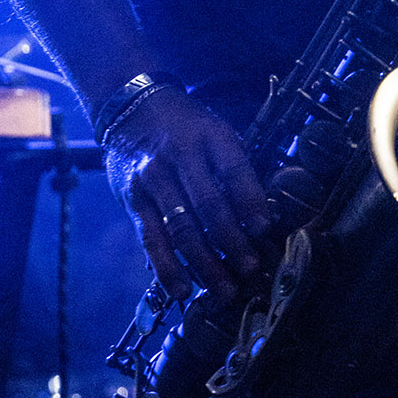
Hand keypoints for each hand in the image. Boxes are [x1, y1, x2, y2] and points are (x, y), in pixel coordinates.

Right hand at [103, 89, 270, 301]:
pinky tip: (181, 289)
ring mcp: (153, 178)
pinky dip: (166, 266)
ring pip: (180, 227)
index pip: (233, 169)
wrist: (132, 107)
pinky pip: (150, 238)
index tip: (265, 230)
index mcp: (210, 135)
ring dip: (204, 263)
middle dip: (232, 241)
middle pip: (208, 204)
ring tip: (225, 290)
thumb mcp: (216, 131)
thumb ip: (235, 167)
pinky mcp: (133, 199)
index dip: (250, 201)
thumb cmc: (186, 126)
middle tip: (250, 269)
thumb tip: (263, 215)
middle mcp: (180, 156)